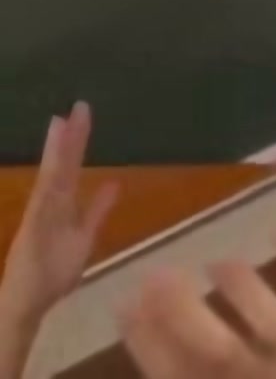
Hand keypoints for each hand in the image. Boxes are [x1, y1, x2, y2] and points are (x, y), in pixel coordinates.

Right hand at [0, 102, 117, 327]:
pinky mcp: (33, 236)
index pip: (71, 167)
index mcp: (60, 205)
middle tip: (79, 106)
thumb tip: (113, 182)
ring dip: (56, 155)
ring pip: (50, 182)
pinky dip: (47, 190)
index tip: (83, 112)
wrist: (25, 305)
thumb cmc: (52, 272)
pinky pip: (41, 210)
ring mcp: (38, 220)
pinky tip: (54, 171)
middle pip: (62, 168)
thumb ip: (96, 210)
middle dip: (70, 138)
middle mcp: (47, 207)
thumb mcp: (84, 235)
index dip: (77, 141)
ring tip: (61, 126)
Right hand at [121, 238, 275, 378]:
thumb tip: (162, 342)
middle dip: (177, 309)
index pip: (178, 376)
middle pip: (213, 347)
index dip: (146, 343)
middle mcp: (266, 376)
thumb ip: (209, 370)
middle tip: (156, 275)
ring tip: (218, 264)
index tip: (125, 305)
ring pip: (261, 308)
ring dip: (234, 280)